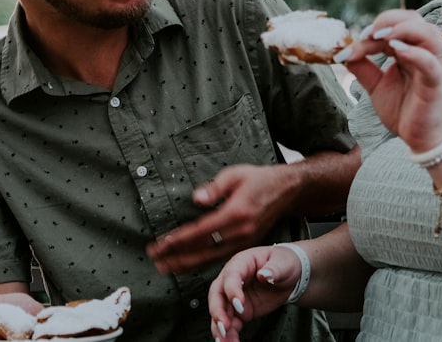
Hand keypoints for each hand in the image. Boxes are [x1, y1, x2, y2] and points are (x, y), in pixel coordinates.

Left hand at [146, 163, 294, 273]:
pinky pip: (220, 257)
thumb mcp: (235, 174)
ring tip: (165, 267)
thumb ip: (214, 188)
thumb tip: (196, 198)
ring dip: (186, 264)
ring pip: (211, 258)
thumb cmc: (258, 179)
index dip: (179, 239)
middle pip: (203, 249)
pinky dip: (201, 262)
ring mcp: (244, 241)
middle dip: (177, 256)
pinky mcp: (245, 245)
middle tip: (155, 259)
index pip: (201, 231)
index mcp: (236, 213)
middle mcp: (241, 231)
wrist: (286, 190)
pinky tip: (187, 265)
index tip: (160, 244)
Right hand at [207, 245, 301, 340]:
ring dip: (220, 328)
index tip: (239, 304)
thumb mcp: (283, 262)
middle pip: (217, 295)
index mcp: (241, 263)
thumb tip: (265, 274)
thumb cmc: (284, 262)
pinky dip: (229, 335)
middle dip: (218, 311)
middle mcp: (233, 280)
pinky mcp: (241, 312)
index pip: (231, 276)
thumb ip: (275, 268)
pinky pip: (231, 324)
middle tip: (224, 326)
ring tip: (224, 341)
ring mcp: (235, 297)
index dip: (232, 290)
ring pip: (220, 313)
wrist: (290, 275)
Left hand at [334, 9, 441, 151]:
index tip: (351, 45)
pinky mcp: (436, 82)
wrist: (421, 138)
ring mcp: (432, 65)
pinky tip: (397, 50)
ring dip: (404, 29)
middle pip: (413, 19)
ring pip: (429, 33)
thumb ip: (362, 69)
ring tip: (383, 37)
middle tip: (368, 35)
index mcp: (408, 50)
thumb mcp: (376, 86)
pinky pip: (431, 62)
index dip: (370, 31)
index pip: (391, 28)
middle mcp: (422, 52)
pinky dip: (415, 53)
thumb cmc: (404, 109)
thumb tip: (342, 53)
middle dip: (389, 20)